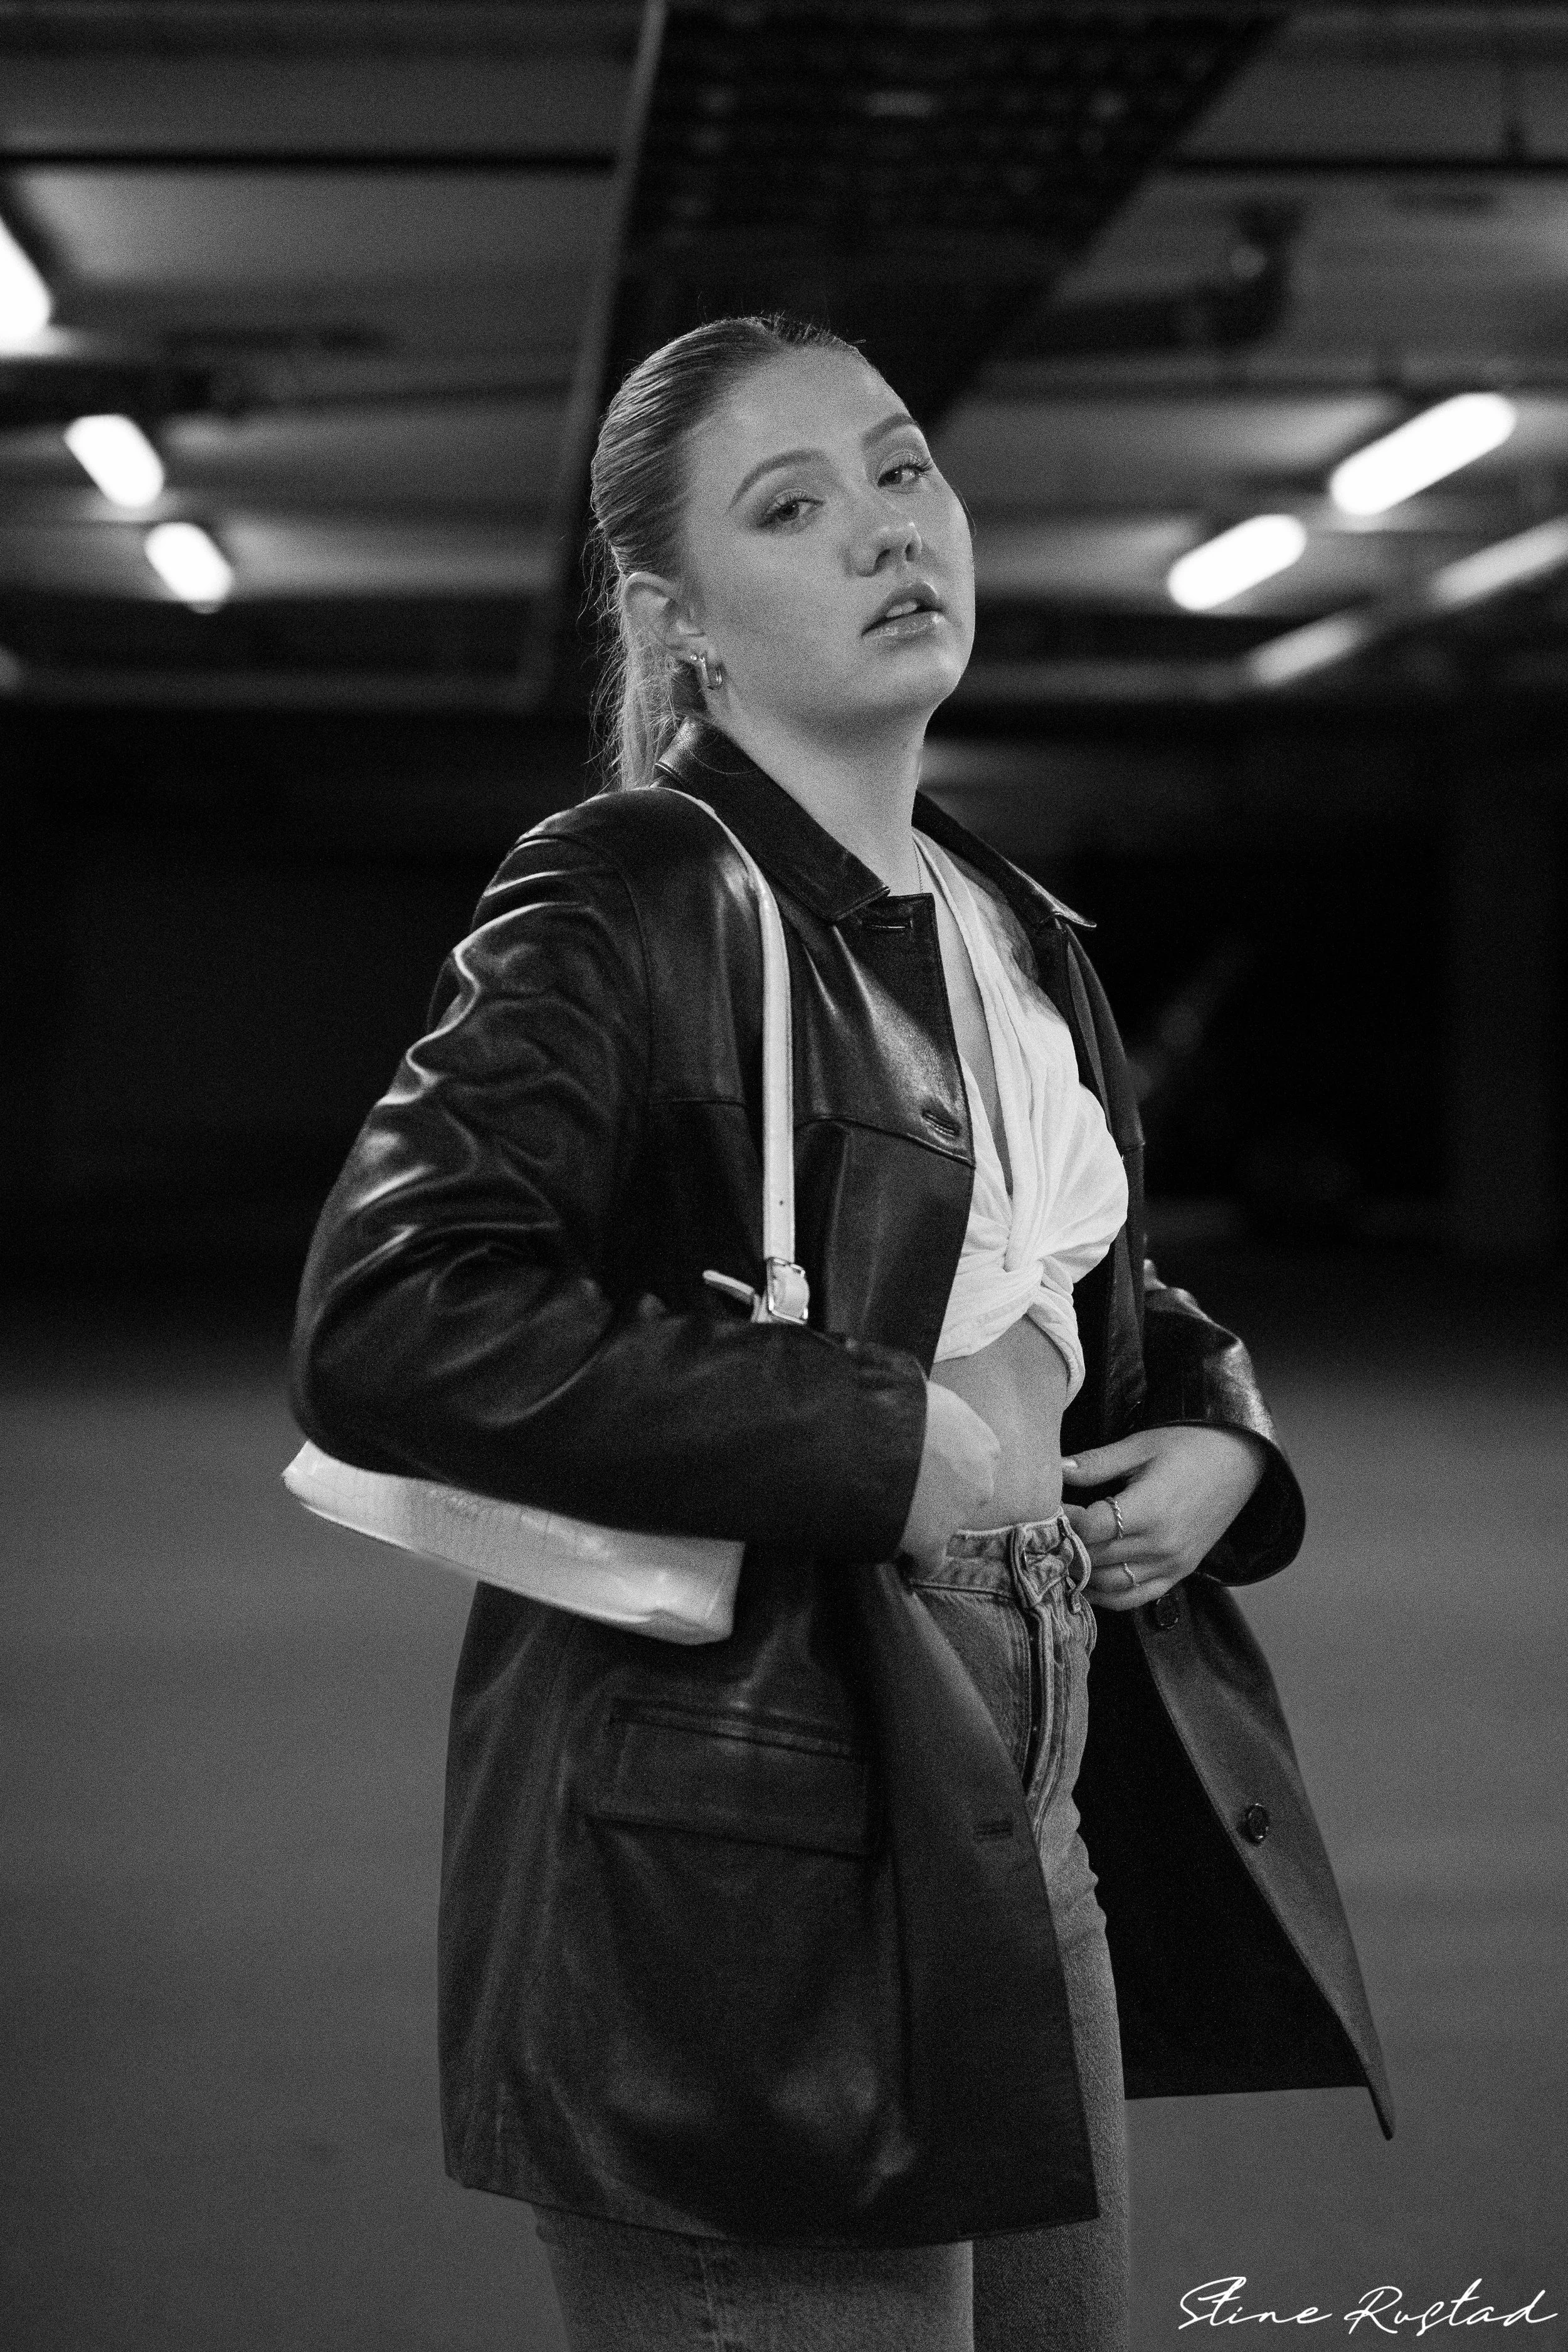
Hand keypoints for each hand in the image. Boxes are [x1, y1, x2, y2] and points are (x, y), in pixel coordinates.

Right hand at [896, 1382, 1000, 1573]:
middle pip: (962, 1495)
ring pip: (944, 1525)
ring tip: (892, 1514)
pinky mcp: (932, 1539)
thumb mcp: (931, 1397)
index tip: (926, 1469)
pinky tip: (905, 1562)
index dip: (947, 1468)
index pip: (972, 1463)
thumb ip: (939, 1415)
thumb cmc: (898, 1403)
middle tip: (905, 1489)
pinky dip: (918, 1563)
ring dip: (925, 1523)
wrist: (876, 1432)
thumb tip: (924, 1414)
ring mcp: (959, 1513)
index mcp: (984, 1445)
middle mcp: (981, 1480)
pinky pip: (930, 1561)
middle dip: (939, 1495)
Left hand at [1061, 1426, 1266, 1611]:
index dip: (1062, 1520)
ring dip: (1082, 1574)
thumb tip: (1055, 1470)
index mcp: (1150, 1510)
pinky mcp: (1179, 1573)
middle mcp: (1161, 1545)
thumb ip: (1096, 1463)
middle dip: (1066, 1546)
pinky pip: (1135, 1598)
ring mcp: (1172, 1564)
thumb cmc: (1190, 1446)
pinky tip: (1087, 1580)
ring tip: (1062, 1555)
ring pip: (1110, 1585)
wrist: (1240, 1459)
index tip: (1047, 1507)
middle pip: (1095, 1558)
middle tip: (1045, 1533)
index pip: (1089, 1529)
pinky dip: (1107, 1595)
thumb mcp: (1140, 1446)